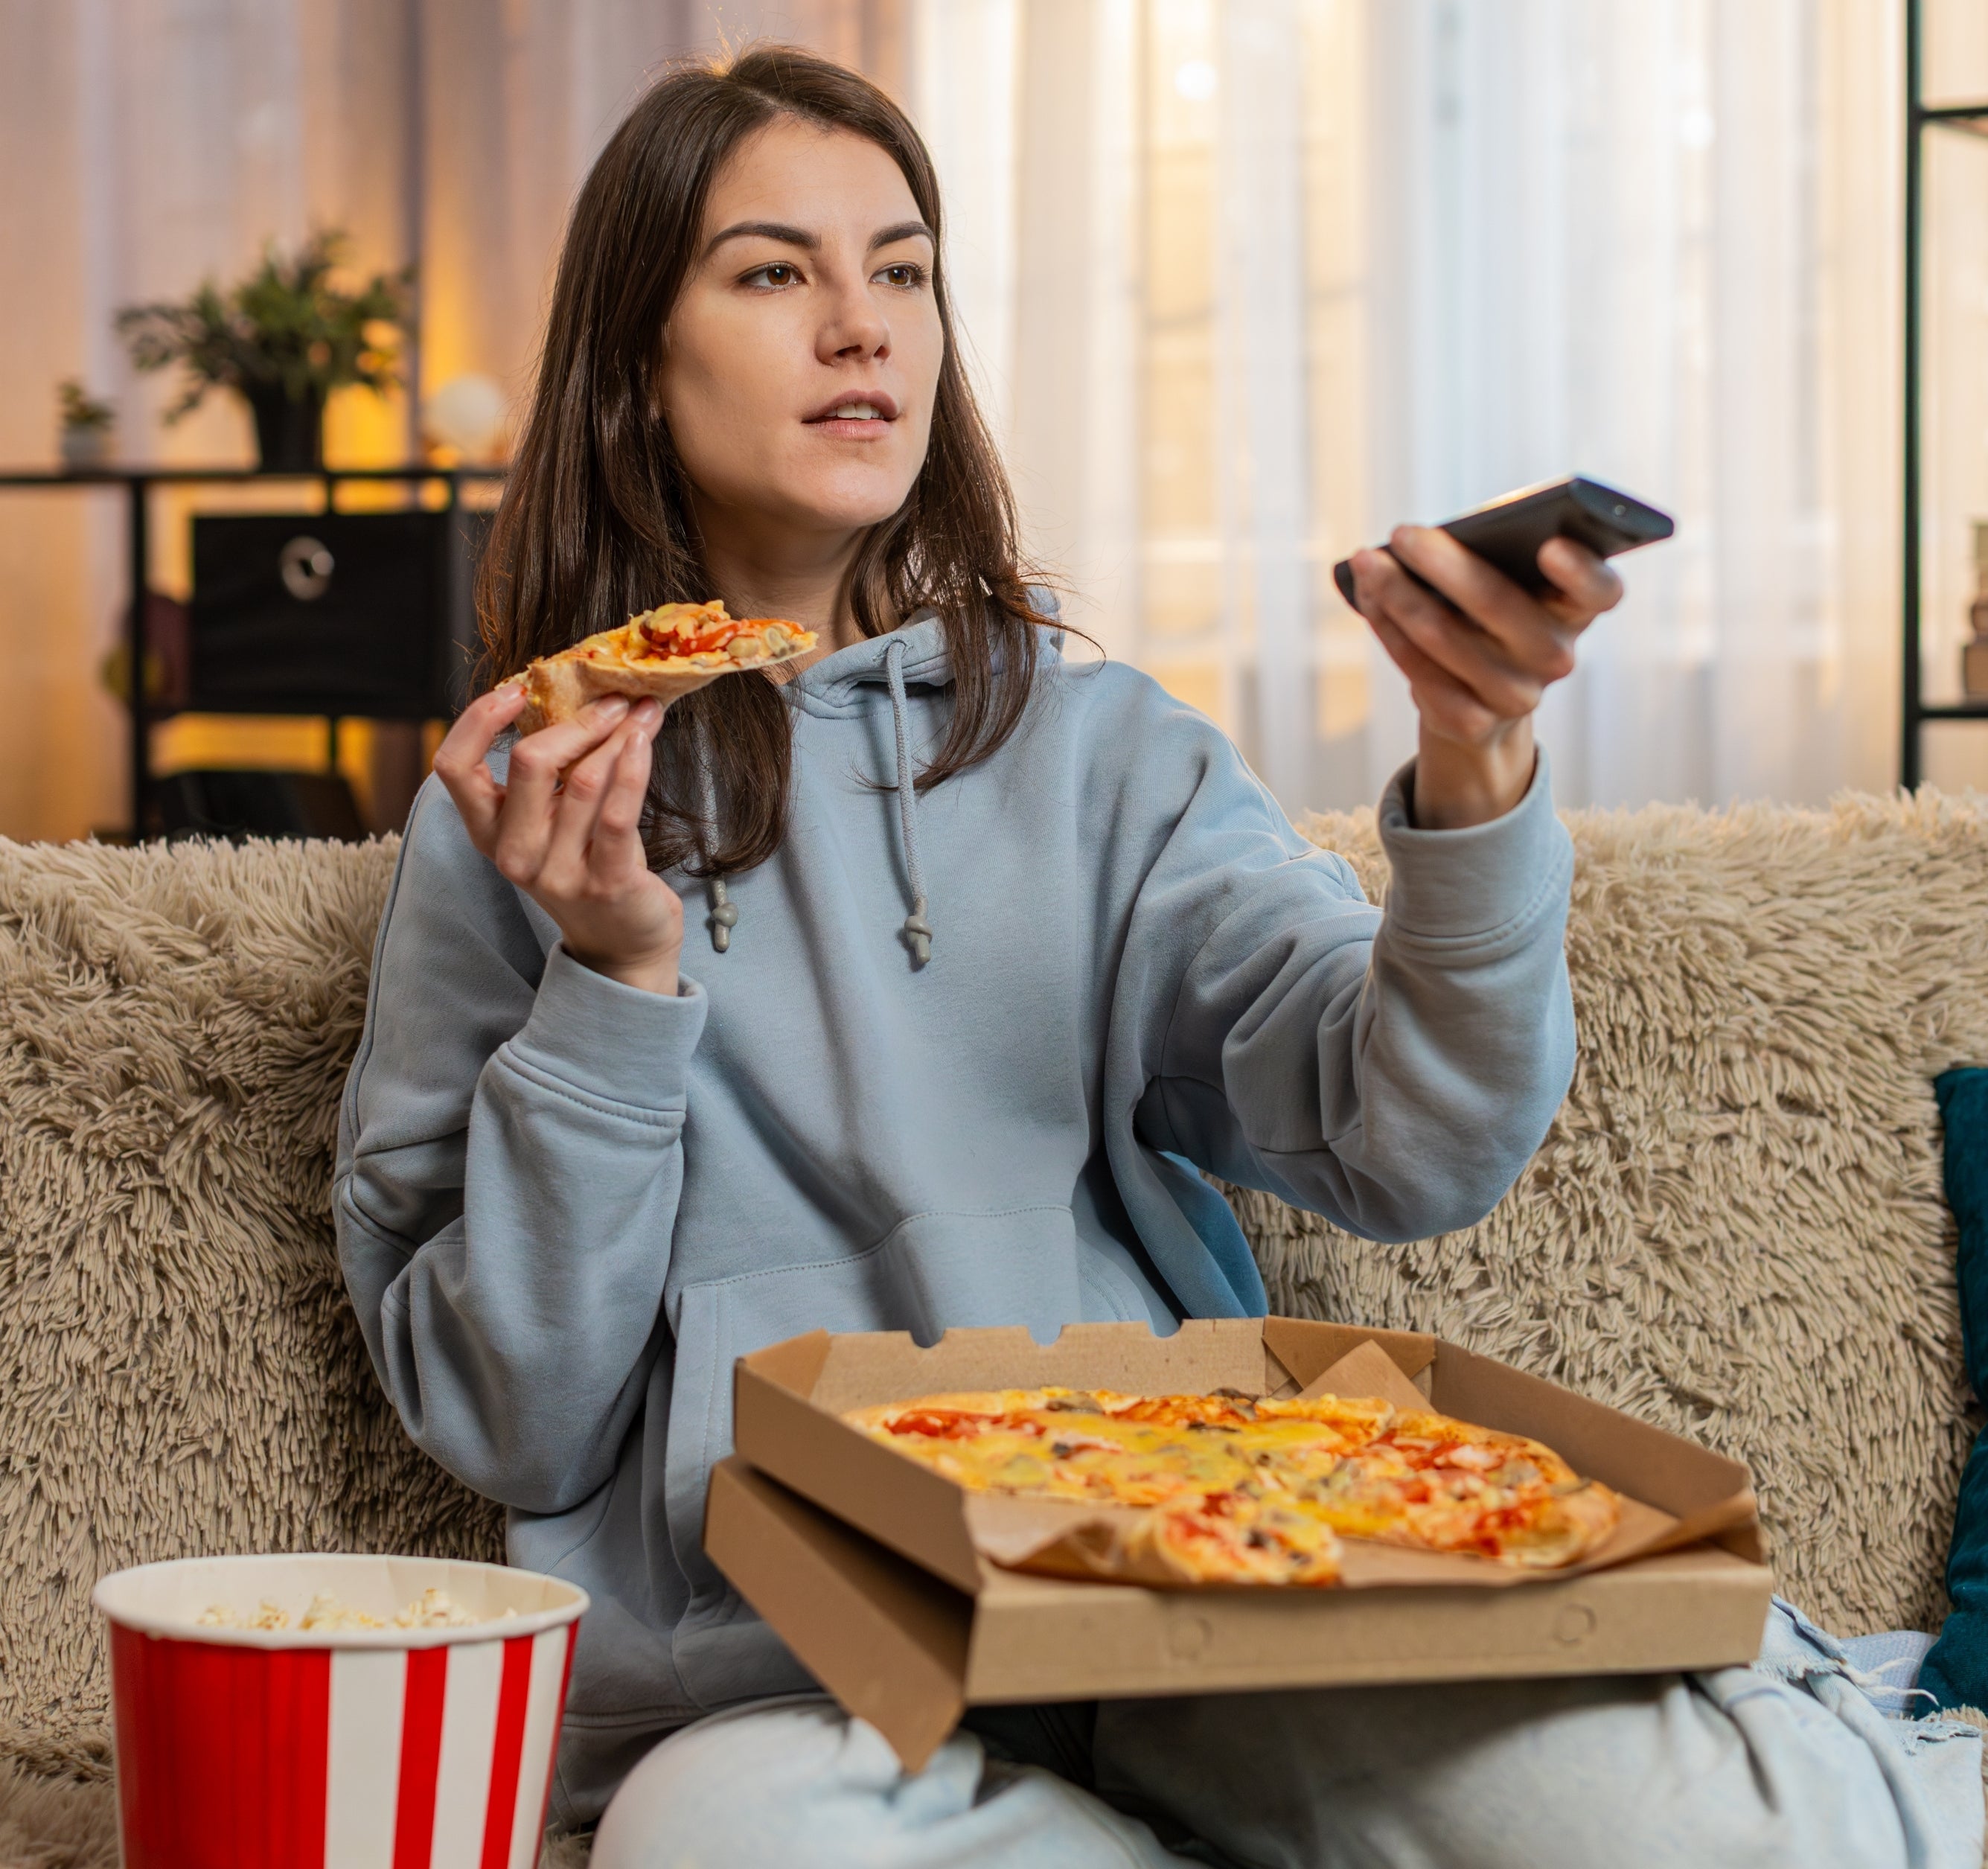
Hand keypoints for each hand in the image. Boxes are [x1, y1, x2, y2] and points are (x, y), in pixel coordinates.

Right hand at [431, 686, 683, 994]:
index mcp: (489, 832)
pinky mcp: (605, 883)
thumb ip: (553, 773)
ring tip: (642, 713)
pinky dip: (634, 766)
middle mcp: (515, 855)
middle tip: (612, 701)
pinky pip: (618, 812)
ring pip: (584, 779)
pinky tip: (645, 741)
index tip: (516, 689)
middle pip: (528, 763)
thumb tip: (580, 697)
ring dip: (620, 736)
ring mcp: (558, 873)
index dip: (477, 720)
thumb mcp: (552, 822)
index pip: (453, 767)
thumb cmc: (588, 866)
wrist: (622, 944)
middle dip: (576, 721)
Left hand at [1348, 529, 1623, 828]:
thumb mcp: (1509, 587)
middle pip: (1498, 605)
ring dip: (1398, 595)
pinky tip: (1369, 601)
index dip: (1580, 571)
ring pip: (1445, 637)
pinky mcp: (1472, 723)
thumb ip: (1494, 559)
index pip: (1601, 591)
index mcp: (1577, 609)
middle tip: (1403, 533)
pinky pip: (1419, 671)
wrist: (1483, 701)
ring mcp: (1517, 696)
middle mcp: (1557, 656)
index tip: (1550, 544)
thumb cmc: (1495, 616)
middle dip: (1442, 563)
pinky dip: (1388, 629)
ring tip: (1367, 562)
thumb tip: (1425, 542)